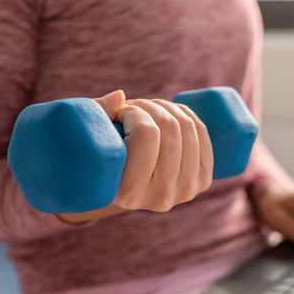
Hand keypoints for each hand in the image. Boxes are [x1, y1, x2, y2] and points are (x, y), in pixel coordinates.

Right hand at [57, 90, 212, 222]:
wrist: (123, 188)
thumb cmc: (100, 159)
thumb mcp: (91, 142)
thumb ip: (96, 114)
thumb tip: (120, 96)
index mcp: (130, 194)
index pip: (146, 135)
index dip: (134, 112)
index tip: (121, 112)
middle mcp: (161, 197)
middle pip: (169, 128)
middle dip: (150, 105)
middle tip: (134, 107)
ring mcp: (186, 191)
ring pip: (187, 127)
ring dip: (167, 106)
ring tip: (148, 109)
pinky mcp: (202, 181)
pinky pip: (202, 133)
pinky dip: (186, 113)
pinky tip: (170, 112)